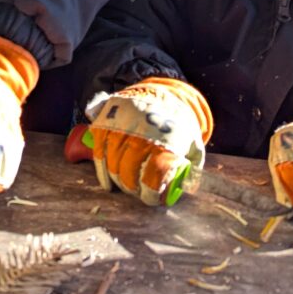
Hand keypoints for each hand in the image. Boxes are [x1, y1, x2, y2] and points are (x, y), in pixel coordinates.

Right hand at [86, 76, 212, 205]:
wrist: (159, 94)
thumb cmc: (177, 125)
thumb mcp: (193, 142)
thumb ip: (192, 166)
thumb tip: (188, 186)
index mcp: (163, 139)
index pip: (152, 176)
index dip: (149, 193)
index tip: (150, 198)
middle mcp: (140, 132)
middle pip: (129, 172)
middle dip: (132, 188)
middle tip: (136, 193)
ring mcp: (121, 126)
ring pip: (112, 164)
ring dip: (117, 181)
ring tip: (124, 186)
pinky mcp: (106, 123)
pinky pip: (99, 152)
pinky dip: (101, 170)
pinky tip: (108, 182)